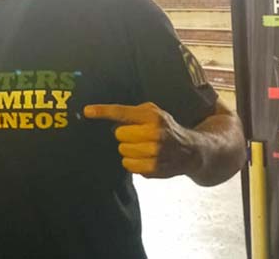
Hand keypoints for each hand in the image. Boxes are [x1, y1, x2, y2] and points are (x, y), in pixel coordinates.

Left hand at [83, 102, 200, 178]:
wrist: (191, 150)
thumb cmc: (166, 129)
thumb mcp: (153, 113)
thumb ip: (131, 113)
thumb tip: (103, 114)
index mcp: (152, 116)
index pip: (122, 112)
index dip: (102, 111)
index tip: (87, 111)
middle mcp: (154, 133)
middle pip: (118, 134)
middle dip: (123, 135)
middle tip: (136, 136)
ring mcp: (155, 152)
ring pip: (123, 151)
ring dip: (128, 150)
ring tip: (142, 147)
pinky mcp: (154, 168)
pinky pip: (129, 165)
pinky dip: (133, 163)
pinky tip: (145, 158)